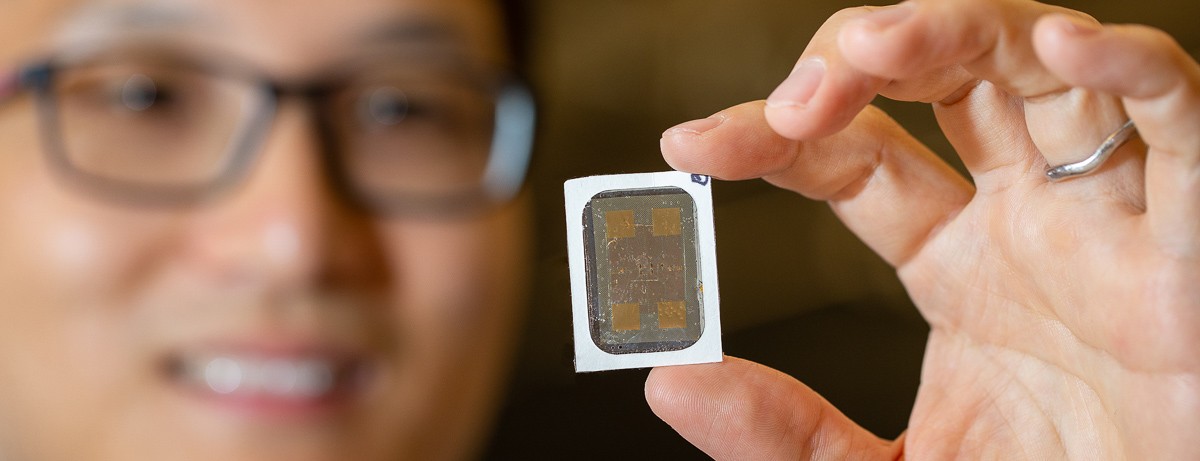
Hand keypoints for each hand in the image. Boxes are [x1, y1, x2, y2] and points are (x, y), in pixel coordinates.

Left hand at [651, 0, 1199, 458]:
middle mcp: (1030, 219)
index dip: (770, 138)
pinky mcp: (1198, 246)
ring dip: (961, 31)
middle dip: (861, 62)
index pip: (850, 160)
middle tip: (791, 103)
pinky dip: (1135, 73)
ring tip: (874, 48)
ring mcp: (1112, 219)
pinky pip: (1182, 128)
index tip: (689, 147)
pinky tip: (1064, 47)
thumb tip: (672, 384)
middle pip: (941, 82)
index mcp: (957, 263)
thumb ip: (786, 438)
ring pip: (1044, 71)